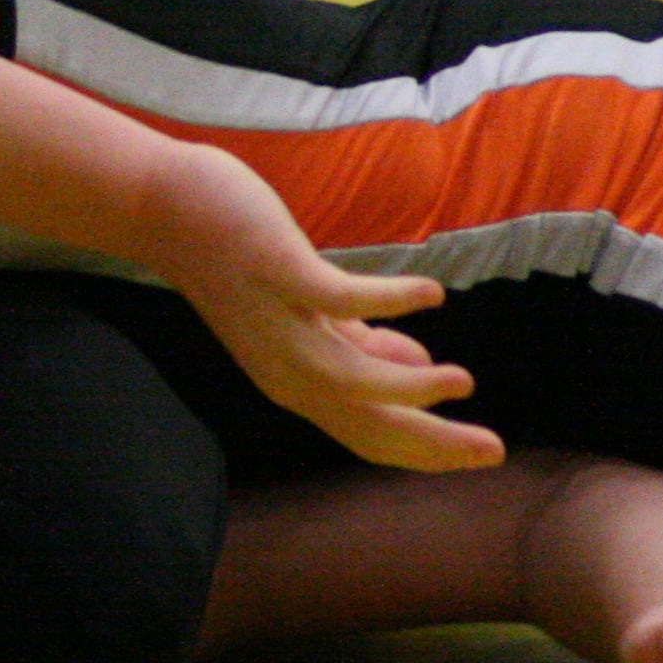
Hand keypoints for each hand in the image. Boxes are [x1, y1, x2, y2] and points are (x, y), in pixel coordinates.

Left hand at [147, 144, 503, 472]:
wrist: (169, 207)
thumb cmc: (243, 256)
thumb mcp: (307, 312)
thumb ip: (359, 342)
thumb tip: (417, 363)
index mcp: (297, 377)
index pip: (369, 432)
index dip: (427, 450)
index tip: (486, 454)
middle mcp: (285, 365)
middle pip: (365, 423)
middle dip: (431, 443)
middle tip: (493, 451)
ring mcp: (279, 322)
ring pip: (348, 380)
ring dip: (409, 388)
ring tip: (463, 382)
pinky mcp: (276, 273)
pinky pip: (339, 301)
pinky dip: (389, 303)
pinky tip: (432, 296)